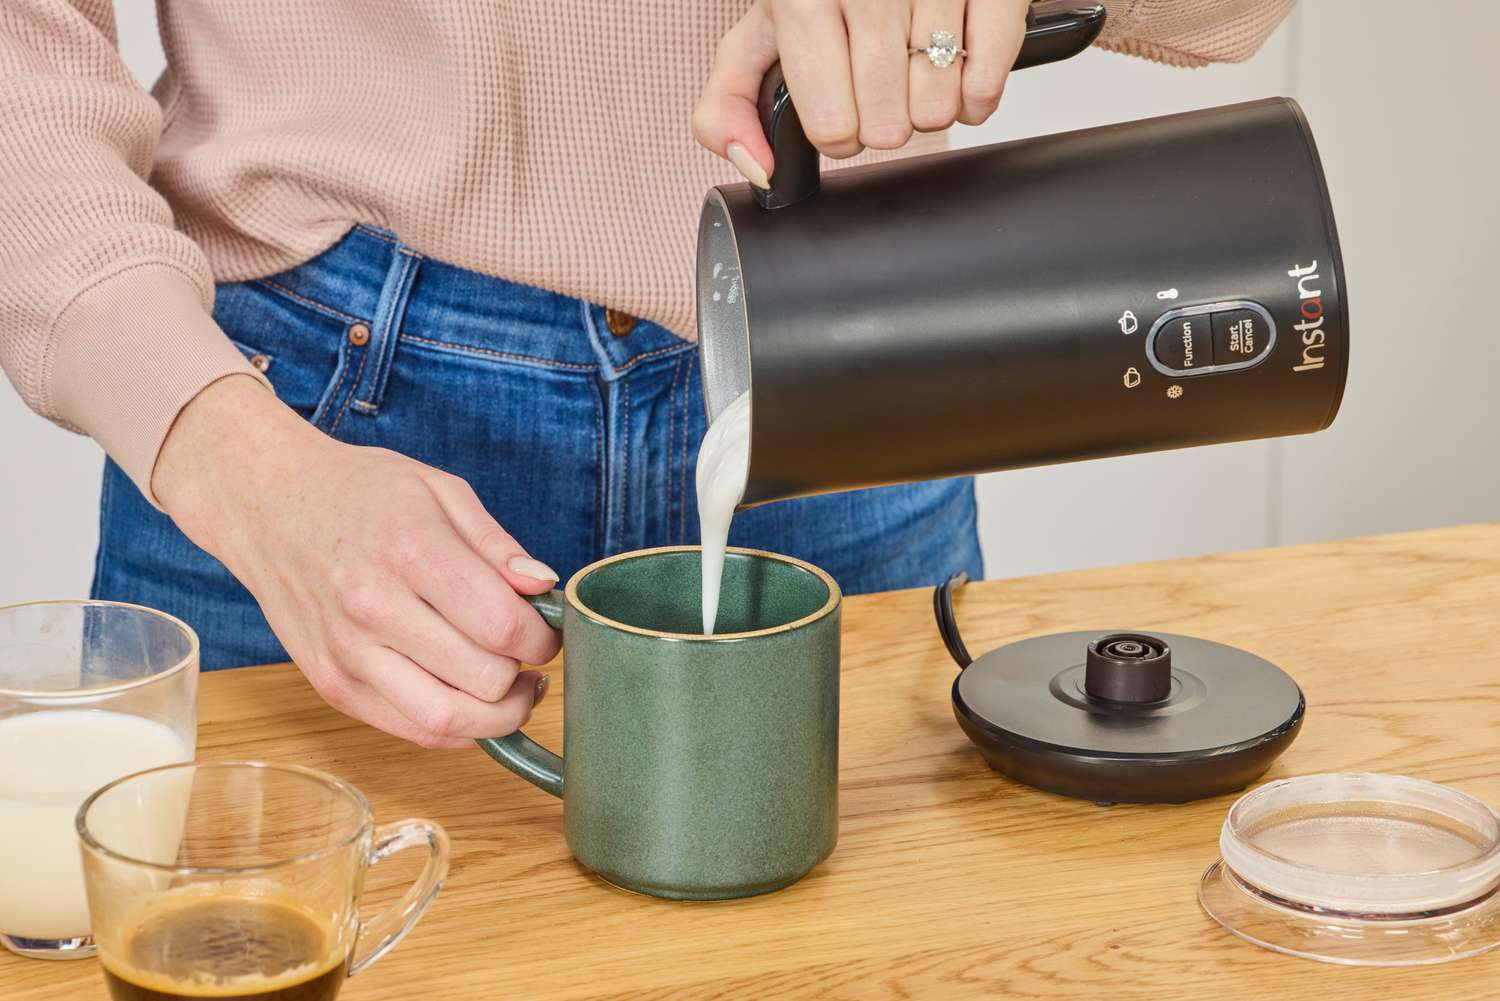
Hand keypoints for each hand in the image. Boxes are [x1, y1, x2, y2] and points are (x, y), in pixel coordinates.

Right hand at [154, 375, 562, 747]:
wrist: (266, 503)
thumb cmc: (360, 491)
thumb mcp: (439, 490)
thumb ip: (498, 545)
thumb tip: (545, 588)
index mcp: (410, 550)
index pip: (502, 626)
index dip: (543, 638)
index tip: (548, 629)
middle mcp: (374, 608)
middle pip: (483, 680)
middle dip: (525, 673)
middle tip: (530, 653)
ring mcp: (347, 654)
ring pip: (448, 721)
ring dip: (498, 716)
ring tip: (513, 689)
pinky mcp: (331, 684)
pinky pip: (410, 730)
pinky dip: (455, 727)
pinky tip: (470, 697)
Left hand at [693, 0, 1030, 183]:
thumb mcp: (761, 38)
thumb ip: (729, 105)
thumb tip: (760, 171)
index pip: (829, 124)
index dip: (838, 132)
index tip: (841, 110)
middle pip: (886, 127)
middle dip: (882, 125)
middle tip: (879, 92)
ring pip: (937, 111)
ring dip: (928, 110)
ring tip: (915, 78)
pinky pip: (988, 81)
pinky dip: (976, 96)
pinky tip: (957, 76)